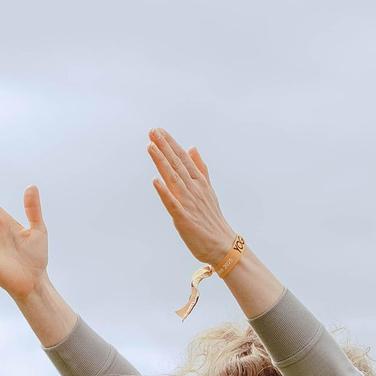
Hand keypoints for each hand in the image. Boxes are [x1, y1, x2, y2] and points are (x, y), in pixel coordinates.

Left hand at [145, 128, 241, 263]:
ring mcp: (189, 203)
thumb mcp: (208, 189)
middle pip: (177, 164)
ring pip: (174, 178)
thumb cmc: (212, 220)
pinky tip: (156, 181)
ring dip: (162, 162)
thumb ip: (200, 168)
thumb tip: (193, 148)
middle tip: (153, 130)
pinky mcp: (184, 219)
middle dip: (164, 147)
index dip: (170, 144)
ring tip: (151, 146)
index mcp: (199, 183)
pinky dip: (165, 192)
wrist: (223, 246)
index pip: (183, 159)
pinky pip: (172, 204)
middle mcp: (194, 190)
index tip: (158, 130)